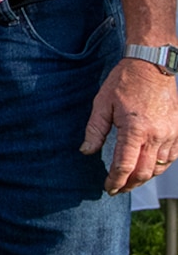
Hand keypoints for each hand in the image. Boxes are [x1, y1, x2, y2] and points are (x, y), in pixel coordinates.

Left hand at [82, 57, 177, 193]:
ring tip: (130, 181)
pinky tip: (147, 167)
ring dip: (144, 178)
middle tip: (117, 188)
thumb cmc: (124, 82)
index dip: (115, 181)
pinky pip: (171, 158)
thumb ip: (95, 130)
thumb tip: (86, 151)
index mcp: (135, 129)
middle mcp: (156, 135)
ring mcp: (171, 135)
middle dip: (129, 185)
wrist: (152, 66)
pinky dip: (159, 167)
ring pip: (159, 168)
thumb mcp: (102, 104)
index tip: (107, 188)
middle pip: (143, 172)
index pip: (124, 166)